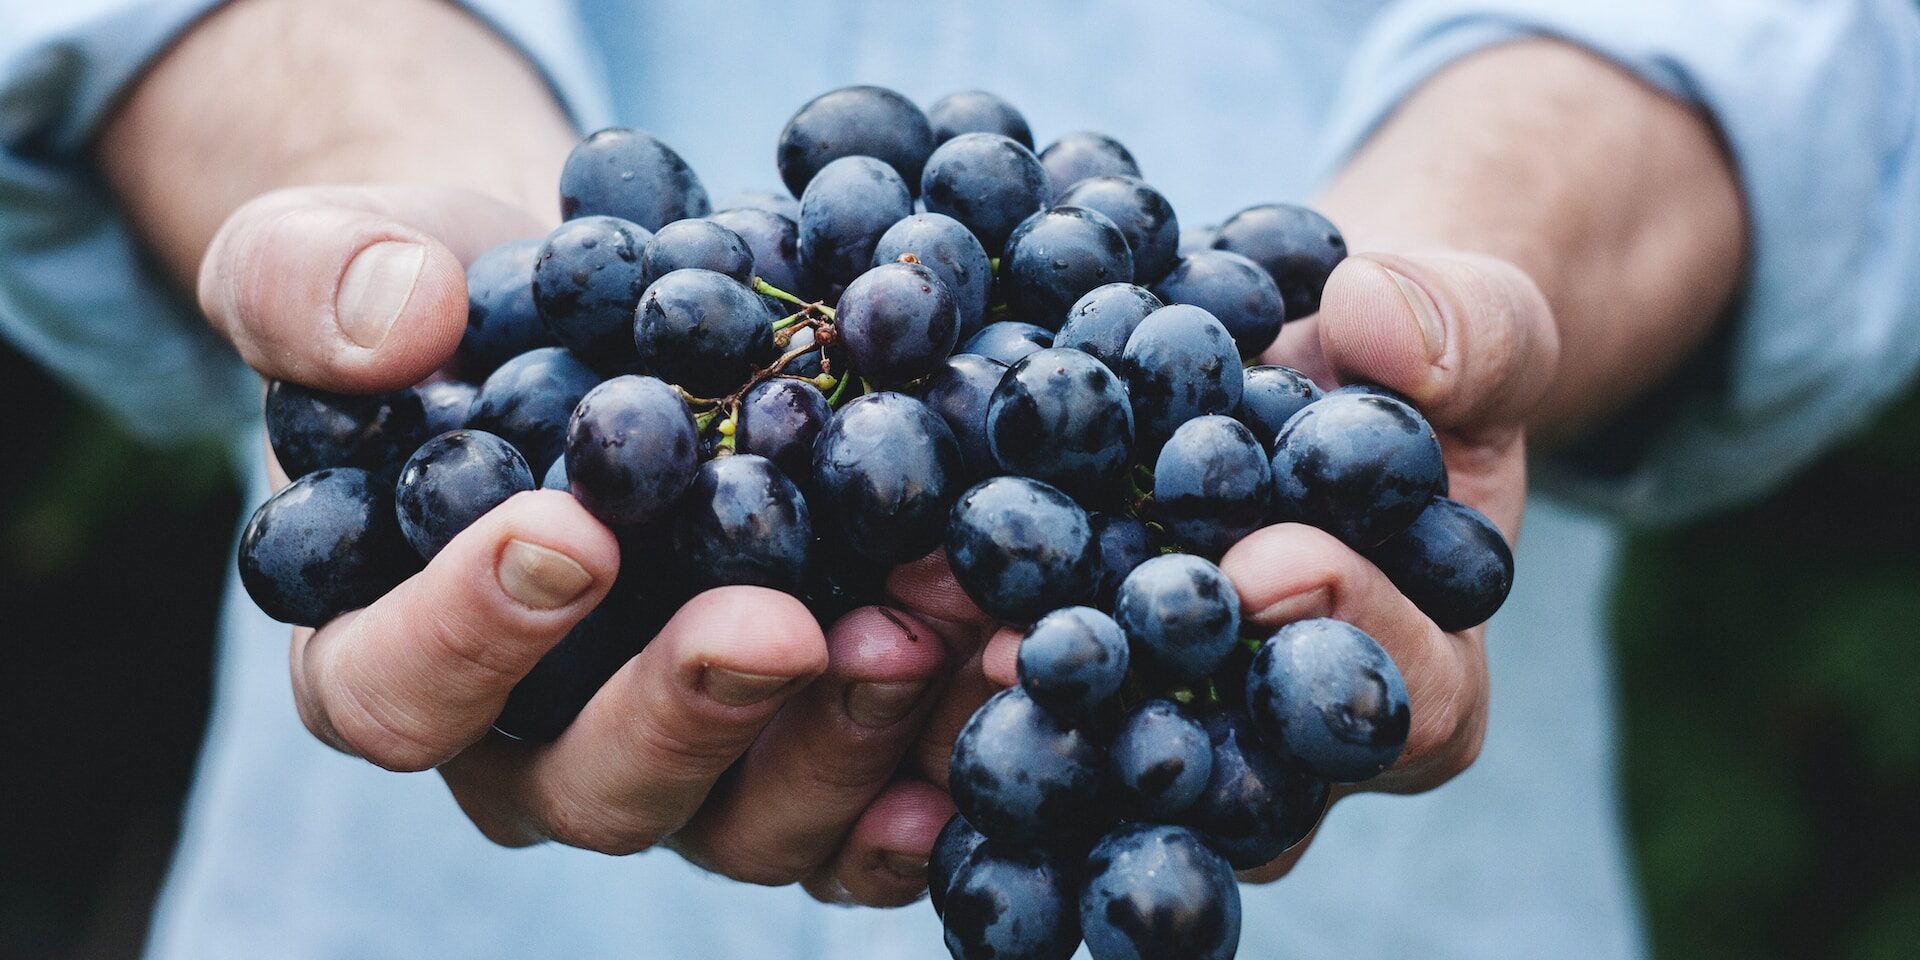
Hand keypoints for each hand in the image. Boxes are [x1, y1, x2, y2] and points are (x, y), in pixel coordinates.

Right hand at [201, 183, 959, 905]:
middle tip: (782, 624)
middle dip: (694, 710)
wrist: (594, 315)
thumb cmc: (447, 303)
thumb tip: (396, 322)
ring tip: (929, 629)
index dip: (470, 635)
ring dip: (842, 739)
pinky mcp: (792, 753)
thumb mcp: (336, 254)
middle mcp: (532, 745)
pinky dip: (927, 777)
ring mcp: (678, 764)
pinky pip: (857, 817)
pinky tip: (992, 698)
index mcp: (388, 654)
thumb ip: (312, 283)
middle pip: (594, 788)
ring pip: (745, 822)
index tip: (571, 533)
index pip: (394, 692)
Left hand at [886, 248, 1557, 883]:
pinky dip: (951, 638)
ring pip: (1102, 749)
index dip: (1346, 633)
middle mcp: (1286, 740)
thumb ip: (1465, 333)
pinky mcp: (1077, 679)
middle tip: (1044, 643)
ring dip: (1012, 688)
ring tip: (928, 616)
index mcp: (1422, 678)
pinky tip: (881, 587)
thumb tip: (1381, 323)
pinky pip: (1020, 688)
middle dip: (1138, 697)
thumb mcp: (1474, 326)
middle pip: (1228, 765)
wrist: (1305, 361)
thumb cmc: (1411, 360)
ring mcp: (1173, 720)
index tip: (1269, 562)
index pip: (1406, 701)